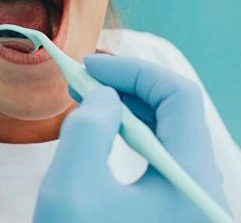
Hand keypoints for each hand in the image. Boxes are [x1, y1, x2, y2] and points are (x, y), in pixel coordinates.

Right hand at [34, 55, 229, 222]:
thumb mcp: (72, 189)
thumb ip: (87, 130)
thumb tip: (105, 98)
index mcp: (191, 179)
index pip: (178, 97)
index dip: (133, 71)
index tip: (88, 66)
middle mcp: (200, 189)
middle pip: (176, 114)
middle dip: (126, 87)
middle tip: (80, 79)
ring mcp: (187, 204)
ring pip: (166, 136)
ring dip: (125, 111)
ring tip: (84, 100)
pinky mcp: (172, 216)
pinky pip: (157, 161)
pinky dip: (127, 139)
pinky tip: (98, 135)